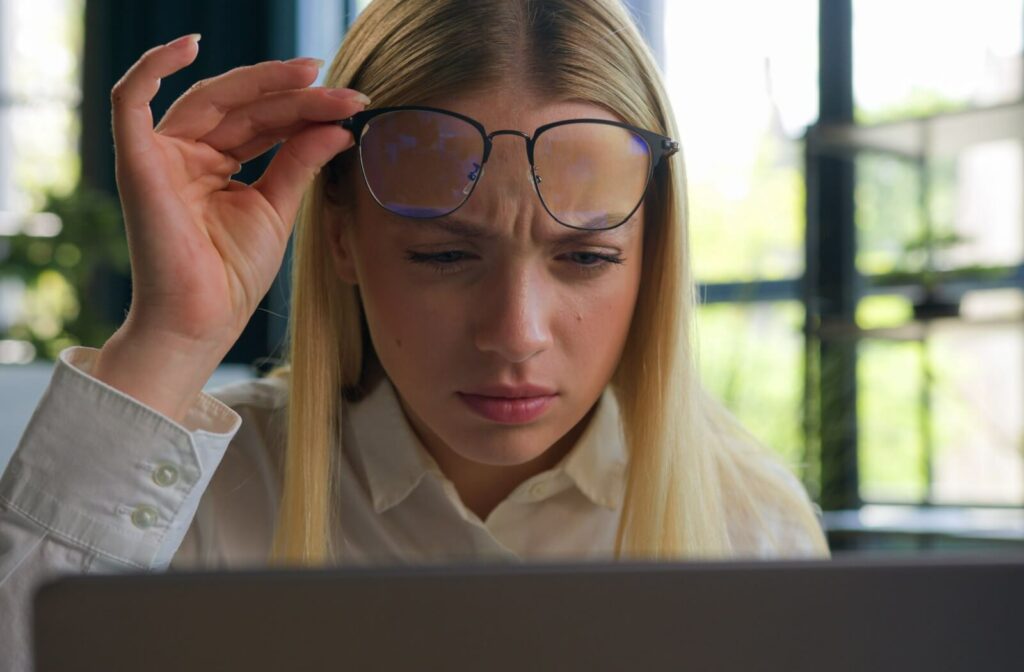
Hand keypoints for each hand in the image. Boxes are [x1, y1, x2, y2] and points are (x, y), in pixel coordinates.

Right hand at [110, 33, 366, 351]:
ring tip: (314, 76)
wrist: (203, 321)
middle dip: (296, 96)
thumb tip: (339, 126)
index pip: (264, 123)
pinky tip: (187, 44)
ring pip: (211, 98)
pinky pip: (129, 101)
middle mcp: (187, 154)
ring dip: (264, 84)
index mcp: (216, 166)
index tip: (353, 107)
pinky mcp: (137, 162)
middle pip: (243, 107)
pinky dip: (151, 67)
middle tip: (346, 92)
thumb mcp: (277, 209)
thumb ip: (300, 162)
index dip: (307, 110)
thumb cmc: (233, 276)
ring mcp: (161, 156)